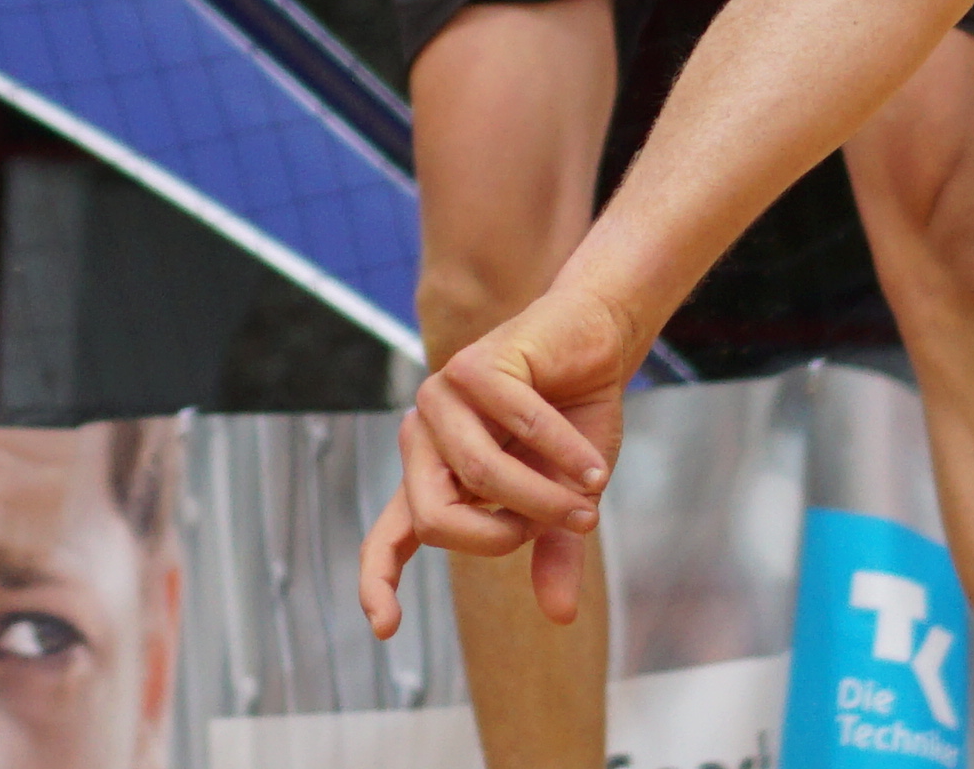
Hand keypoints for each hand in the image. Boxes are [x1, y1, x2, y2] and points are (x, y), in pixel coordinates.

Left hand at [359, 284, 635, 636]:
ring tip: (588, 496)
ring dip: (544, 499)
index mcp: (434, 476)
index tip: (386, 628)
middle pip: (434, 520)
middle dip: (501, 537)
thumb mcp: (563, 498)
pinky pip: (520, 427)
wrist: (593, 345)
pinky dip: (565, 452)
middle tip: (558, 524)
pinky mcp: (474, 366)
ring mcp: (441, 398)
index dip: (380, 580)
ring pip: (480, 476)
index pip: (391, 535)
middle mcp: (423, 437)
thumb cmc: (571, 422)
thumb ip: (551, 548)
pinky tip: (594, 465)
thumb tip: (559, 617)